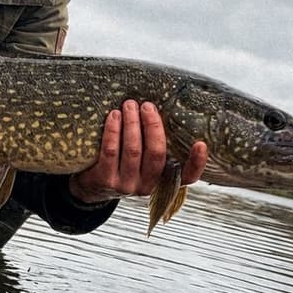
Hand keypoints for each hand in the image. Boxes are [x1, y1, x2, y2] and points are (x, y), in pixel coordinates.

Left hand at [68, 99, 207, 202]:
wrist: (91, 186)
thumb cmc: (122, 163)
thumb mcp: (142, 161)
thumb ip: (153, 144)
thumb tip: (160, 106)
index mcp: (162, 181)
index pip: (187, 177)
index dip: (196, 163)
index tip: (201, 143)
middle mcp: (147, 187)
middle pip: (156, 154)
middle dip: (152, 126)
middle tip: (147, 105)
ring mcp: (126, 186)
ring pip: (133, 150)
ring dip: (132, 123)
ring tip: (129, 104)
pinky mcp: (106, 180)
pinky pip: (111, 151)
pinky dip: (113, 130)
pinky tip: (113, 116)